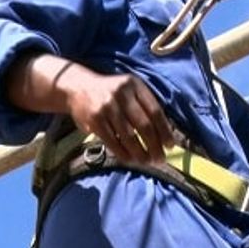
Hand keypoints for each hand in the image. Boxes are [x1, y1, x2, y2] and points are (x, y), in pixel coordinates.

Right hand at [60, 69, 174, 164]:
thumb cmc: (112, 92)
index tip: (170, 146)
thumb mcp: (130, 90)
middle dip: (154, 145)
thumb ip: (146, 105)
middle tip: (160, 159)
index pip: (155, 111)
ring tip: (147, 162)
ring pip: (128, 136)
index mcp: (135, 85)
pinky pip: (112, 141)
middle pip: (144, 125)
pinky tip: (130, 160)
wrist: (78, 87)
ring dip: (140, 152)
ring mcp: (107, 107)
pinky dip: (123, 153)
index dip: (164, 130)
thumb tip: (166, 133)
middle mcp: (122, 94)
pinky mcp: (94, 120)